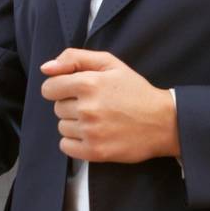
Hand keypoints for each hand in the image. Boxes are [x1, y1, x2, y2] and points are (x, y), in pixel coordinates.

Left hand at [40, 48, 176, 163]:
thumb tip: (45, 68)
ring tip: (98, 121)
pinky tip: (94, 135)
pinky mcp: (94, 152)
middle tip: (96, 105)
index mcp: (87, 83)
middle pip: (57, 108)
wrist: (163, 122)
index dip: (61, 89)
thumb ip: (74, 58)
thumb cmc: (135, 91)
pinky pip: (65, 147)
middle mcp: (86, 108)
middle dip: (72, 106)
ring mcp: (90, 131)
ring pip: (62, 127)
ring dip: (75, 125)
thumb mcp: (110, 64)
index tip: (77, 92)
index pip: (49, 88)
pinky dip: (75, 142)